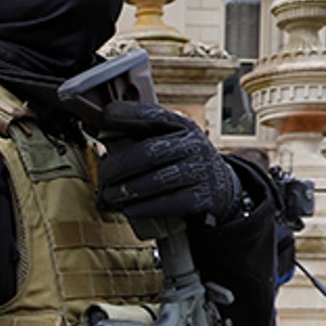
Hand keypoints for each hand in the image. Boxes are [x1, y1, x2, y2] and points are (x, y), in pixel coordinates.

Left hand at [95, 101, 245, 223]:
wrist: (223, 189)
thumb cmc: (183, 163)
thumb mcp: (171, 142)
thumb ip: (141, 136)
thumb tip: (102, 132)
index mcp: (182, 126)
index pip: (153, 115)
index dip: (127, 115)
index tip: (104, 116)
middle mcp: (194, 145)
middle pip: (148, 152)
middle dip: (118, 165)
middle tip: (103, 175)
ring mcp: (201, 171)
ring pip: (157, 180)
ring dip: (127, 190)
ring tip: (111, 196)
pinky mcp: (204, 197)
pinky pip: (169, 203)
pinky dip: (145, 208)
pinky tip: (130, 210)